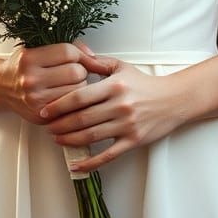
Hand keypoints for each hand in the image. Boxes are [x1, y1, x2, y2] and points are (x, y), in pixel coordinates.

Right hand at [0, 44, 88, 123]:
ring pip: (77, 90)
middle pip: (76, 72)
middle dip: (79, 70)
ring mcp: (35, 100)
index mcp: (29, 59)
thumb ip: (67, 47)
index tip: (76, 58)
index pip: (68, 52)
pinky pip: (71, 107)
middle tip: (71, 72)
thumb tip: (93, 57)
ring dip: (78, 86)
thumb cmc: (22, 66)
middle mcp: (30, 80)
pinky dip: (73, 101)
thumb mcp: (38, 48)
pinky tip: (64, 96)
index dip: (78, 54)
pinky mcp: (41, 116)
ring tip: (67, 84)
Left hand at [41, 44, 180, 171]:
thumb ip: (97, 61)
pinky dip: (90, 163)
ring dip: (69, 140)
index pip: (80, 97)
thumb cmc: (144, 83)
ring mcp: (127, 125)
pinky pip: (108, 155)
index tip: (45, 110)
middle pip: (82, 118)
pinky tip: (76, 165)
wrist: (173, 99)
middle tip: (46, 126)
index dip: (59, 105)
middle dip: (60, 124)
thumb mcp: (121, 67)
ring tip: (56, 139)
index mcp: (114, 86)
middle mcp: (119, 105)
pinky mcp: (133, 141)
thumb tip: (77, 51)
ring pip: (91, 136)